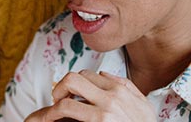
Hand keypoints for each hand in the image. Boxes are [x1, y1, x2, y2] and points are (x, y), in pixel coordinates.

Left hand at [26, 70, 155, 121]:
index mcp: (120, 89)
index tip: (67, 96)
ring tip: (47, 117)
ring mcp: (104, 112)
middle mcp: (111, 97)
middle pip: (72, 80)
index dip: (73, 84)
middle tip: (55, 102)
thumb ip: (127, 87)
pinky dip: (52, 116)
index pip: (86, 75)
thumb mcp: (143, 106)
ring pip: (65, 100)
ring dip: (50, 109)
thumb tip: (103, 73)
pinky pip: (68, 113)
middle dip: (58, 90)